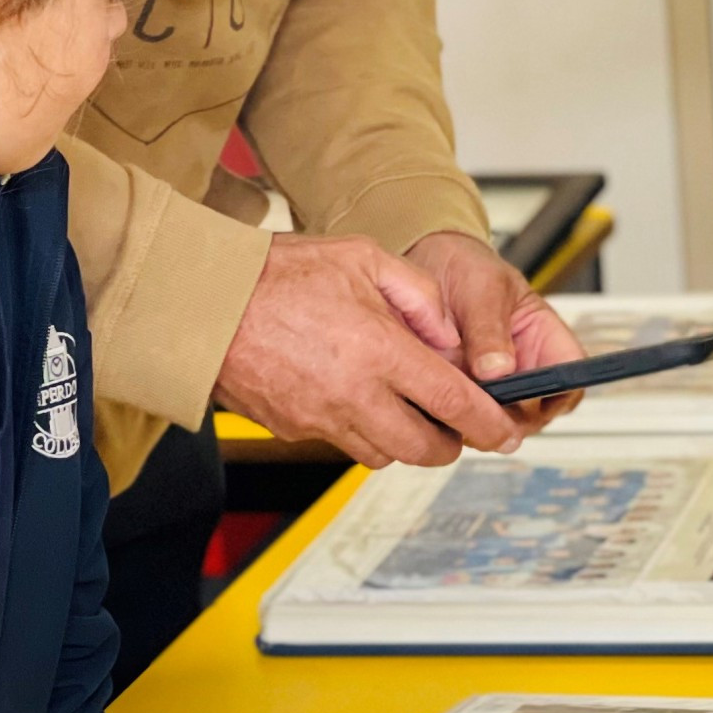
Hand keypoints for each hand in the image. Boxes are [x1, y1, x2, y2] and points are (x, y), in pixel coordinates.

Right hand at [215, 233, 524, 468]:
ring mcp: (321, 419)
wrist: (206, 302)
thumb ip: (417, 293)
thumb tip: (448, 333)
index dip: (489, 424)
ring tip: (408, 409)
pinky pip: (343, 444)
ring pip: (385, 455)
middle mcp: (354, 395)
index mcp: (379, 351)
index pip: (453, 404)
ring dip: (407, 441)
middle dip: (452, 443)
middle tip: (459, 425)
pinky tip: (360, 401)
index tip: (506, 431)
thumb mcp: (362, 257)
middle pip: (425, 448)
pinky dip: (363, 433)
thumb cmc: (278, 273)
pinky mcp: (293, 429)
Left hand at [406, 231, 587, 436]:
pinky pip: (462, 420)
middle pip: (534, 414)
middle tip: (475, 400)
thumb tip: (499, 370)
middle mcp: (522, 369)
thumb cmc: (466, 268)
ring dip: (474, 419)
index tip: (525, 396)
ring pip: (495, 423)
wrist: (427, 264)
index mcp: (543, 339)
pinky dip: (449, 416)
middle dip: (507, 416)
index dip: (557, 396)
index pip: (570, 380)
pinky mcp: (460, 395)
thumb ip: (489, 327)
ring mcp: (492, 387)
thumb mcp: (482, 287)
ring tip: (447, 391)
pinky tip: (431, 396)